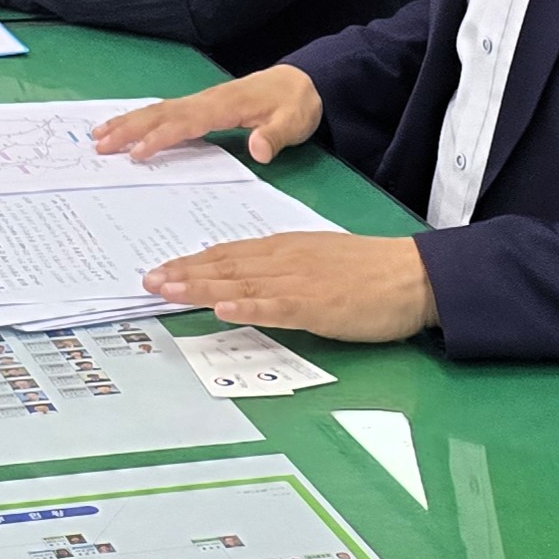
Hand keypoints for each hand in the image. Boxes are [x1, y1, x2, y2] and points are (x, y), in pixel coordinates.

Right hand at [93, 65, 322, 165]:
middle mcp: (206, 100)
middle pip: (160, 113)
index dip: (161, 137)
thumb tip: (258, 150)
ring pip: (157, 110)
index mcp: (224, 105)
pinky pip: (164, 111)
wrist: (302, 81)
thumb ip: (276, 135)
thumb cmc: (296, 103)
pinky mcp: (201, 105)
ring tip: (99, 135)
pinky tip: (125, 126)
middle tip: (100, 146)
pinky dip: (140, 118)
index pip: (186, 122)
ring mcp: (201, 101)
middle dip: (129, 128)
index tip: (137, 153)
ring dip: (127, 122)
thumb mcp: (295, 121)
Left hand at [144, 233, 437, 340]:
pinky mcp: (318, 306)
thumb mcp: (316, 257)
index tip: (160, 270)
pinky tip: (222, 310)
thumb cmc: (367, 270)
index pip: (227, 254)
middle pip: (224, 266)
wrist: (411, 275)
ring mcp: (299, 283)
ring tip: (167, 291)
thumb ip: (280, 265)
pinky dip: (247, 308)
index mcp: (283, 248)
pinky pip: (276, 307)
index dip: (191, 263)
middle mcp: (284, 260)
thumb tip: (244, 277)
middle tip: (147, 281)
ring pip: (240, 284)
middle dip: (182, 274)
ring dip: (200, 288)